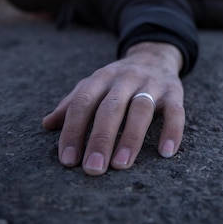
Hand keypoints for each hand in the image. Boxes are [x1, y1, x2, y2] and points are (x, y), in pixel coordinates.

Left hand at [42, 42, 184, 174]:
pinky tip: (165, 153)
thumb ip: (73, 103)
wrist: (155, 55)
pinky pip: (176, 112)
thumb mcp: (94, 85)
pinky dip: (172, 131)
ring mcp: (152, 84)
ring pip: (141, 109)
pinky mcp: (175, 92)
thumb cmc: (119, 80)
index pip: (83, 103)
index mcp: (102, 77)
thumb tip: (46, 124)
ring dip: (130, 138)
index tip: (68, 160)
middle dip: (100, 139)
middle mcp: (126, 78)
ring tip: (120, 165)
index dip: (73, 131)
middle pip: (111, 107)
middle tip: (92, 168)